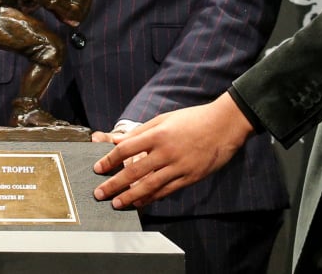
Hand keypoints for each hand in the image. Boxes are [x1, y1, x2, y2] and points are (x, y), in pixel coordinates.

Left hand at [91, 94, 253, 208]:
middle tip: (99, 193)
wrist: (223, 126)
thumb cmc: (192, 119)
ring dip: (130, 196)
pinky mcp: (189, 177)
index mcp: (157, 134)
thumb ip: (140, 132)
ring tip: (116, 203)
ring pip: (149, 185)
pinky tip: (139, 202)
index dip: (109, 160)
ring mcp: (178, 166)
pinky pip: (166, 191)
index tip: (98, 168)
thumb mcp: (163, 119)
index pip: (126, 149)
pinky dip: (151, 198)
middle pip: (134, 171)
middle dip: (114, 184)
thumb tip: (118, 140)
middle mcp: (166, 151)